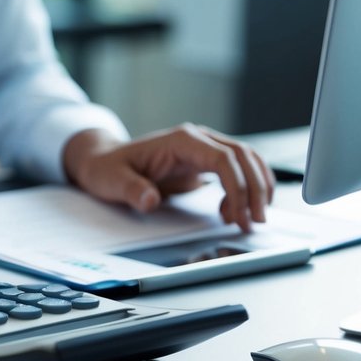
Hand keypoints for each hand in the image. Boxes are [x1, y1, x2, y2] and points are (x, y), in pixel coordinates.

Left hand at [63, 125, 275, 230]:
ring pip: (246, 160)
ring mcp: (202, 150)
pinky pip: (237, 170)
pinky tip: (234, 212)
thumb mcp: (112, 181)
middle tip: (256, 220)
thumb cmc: (108, 169)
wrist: (104, 161)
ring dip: (257, 188)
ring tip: (252, 218)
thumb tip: (149, 200)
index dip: (237, 185)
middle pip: (243, 156)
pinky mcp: (204, 162)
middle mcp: (196, 140)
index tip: (240, 213)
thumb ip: (131, 190)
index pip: (222, 157)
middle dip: (255, 189)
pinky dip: (245, 189)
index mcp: (180, 141)